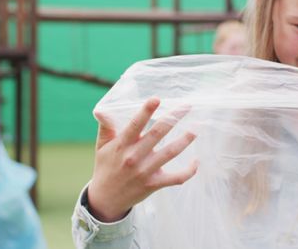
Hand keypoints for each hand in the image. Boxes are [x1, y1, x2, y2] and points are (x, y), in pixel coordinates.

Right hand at [87, 98, 197, 221]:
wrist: (105, 199)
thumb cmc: (106, 166)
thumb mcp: (101, 146)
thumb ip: (106, 127)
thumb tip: (102, 110)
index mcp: (122, 145)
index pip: (135, 125)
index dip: (146, 111)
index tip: (156, 99)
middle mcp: (134, 157)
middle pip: (157, 134)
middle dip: (173, 118)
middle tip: (186, 106)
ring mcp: (145, 171)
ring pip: (170, 153)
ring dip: (185, 140)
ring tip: (196, 129)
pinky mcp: (154, 184)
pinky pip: (176, 178)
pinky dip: (188, 171)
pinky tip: (196, 161)